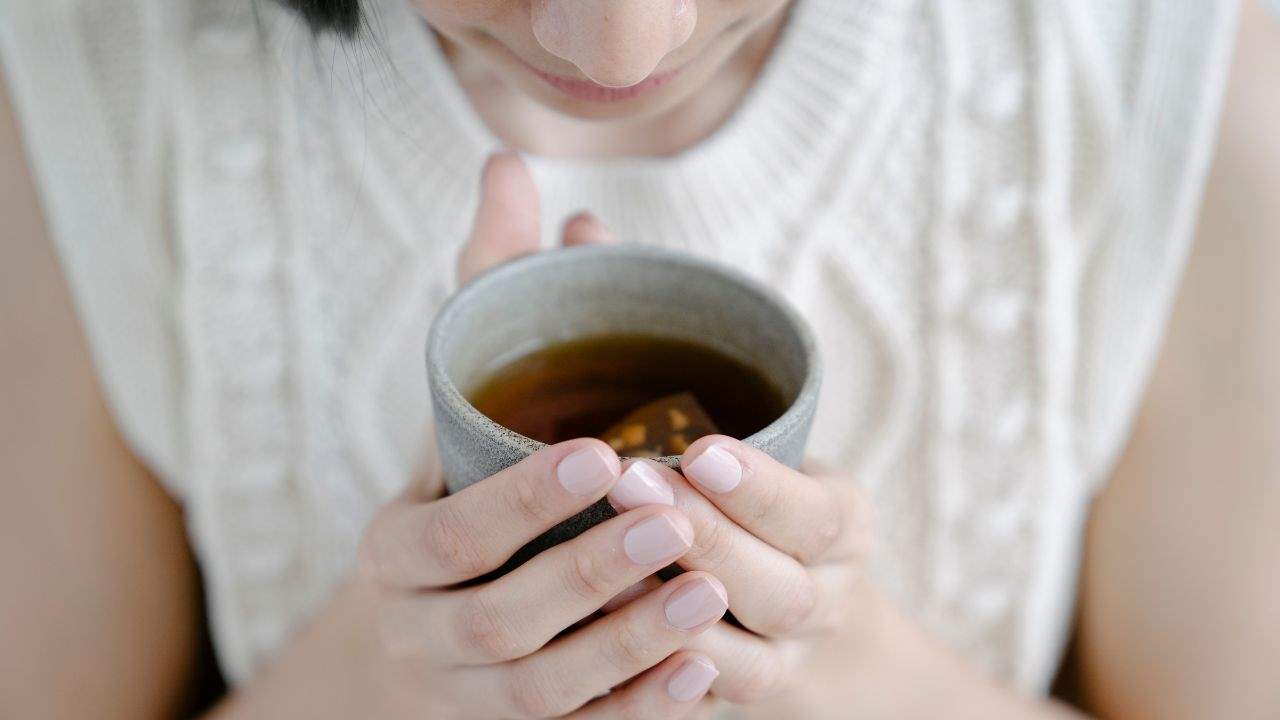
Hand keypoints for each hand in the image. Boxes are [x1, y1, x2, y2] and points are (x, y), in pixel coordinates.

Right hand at [221, 154, 724, 718]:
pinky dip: (639, 706)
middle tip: (674, 515)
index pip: (446, 533)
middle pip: (496, 620)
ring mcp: (464, 697)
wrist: (416, 635)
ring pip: (542, 690)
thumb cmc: (455, 498)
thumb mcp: (459, 407)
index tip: (602, 451)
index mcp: (394, 551)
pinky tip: (705, 667)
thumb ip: (486, 295)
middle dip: (587, 572)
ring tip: (712, 593)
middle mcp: (416, 632)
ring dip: (628, 642)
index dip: (520, 500)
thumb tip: (511, 167)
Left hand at [603, 437, 874, 707]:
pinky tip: (606, 629)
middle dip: (706, 540)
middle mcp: (828, 603)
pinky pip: (708, 700)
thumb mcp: (769, 464)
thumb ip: (728, 460)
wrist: (789, 593)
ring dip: (673, 612)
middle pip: (782, 593)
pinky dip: (662, 671)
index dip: (759, 491)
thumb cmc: (756, 504)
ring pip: (750, 659)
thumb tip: (646, 434)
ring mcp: (790, 661)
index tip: (699, 453)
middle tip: (631, 486)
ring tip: (607, 561)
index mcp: (846, 529)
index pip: (814, 516)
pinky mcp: (746, 696)